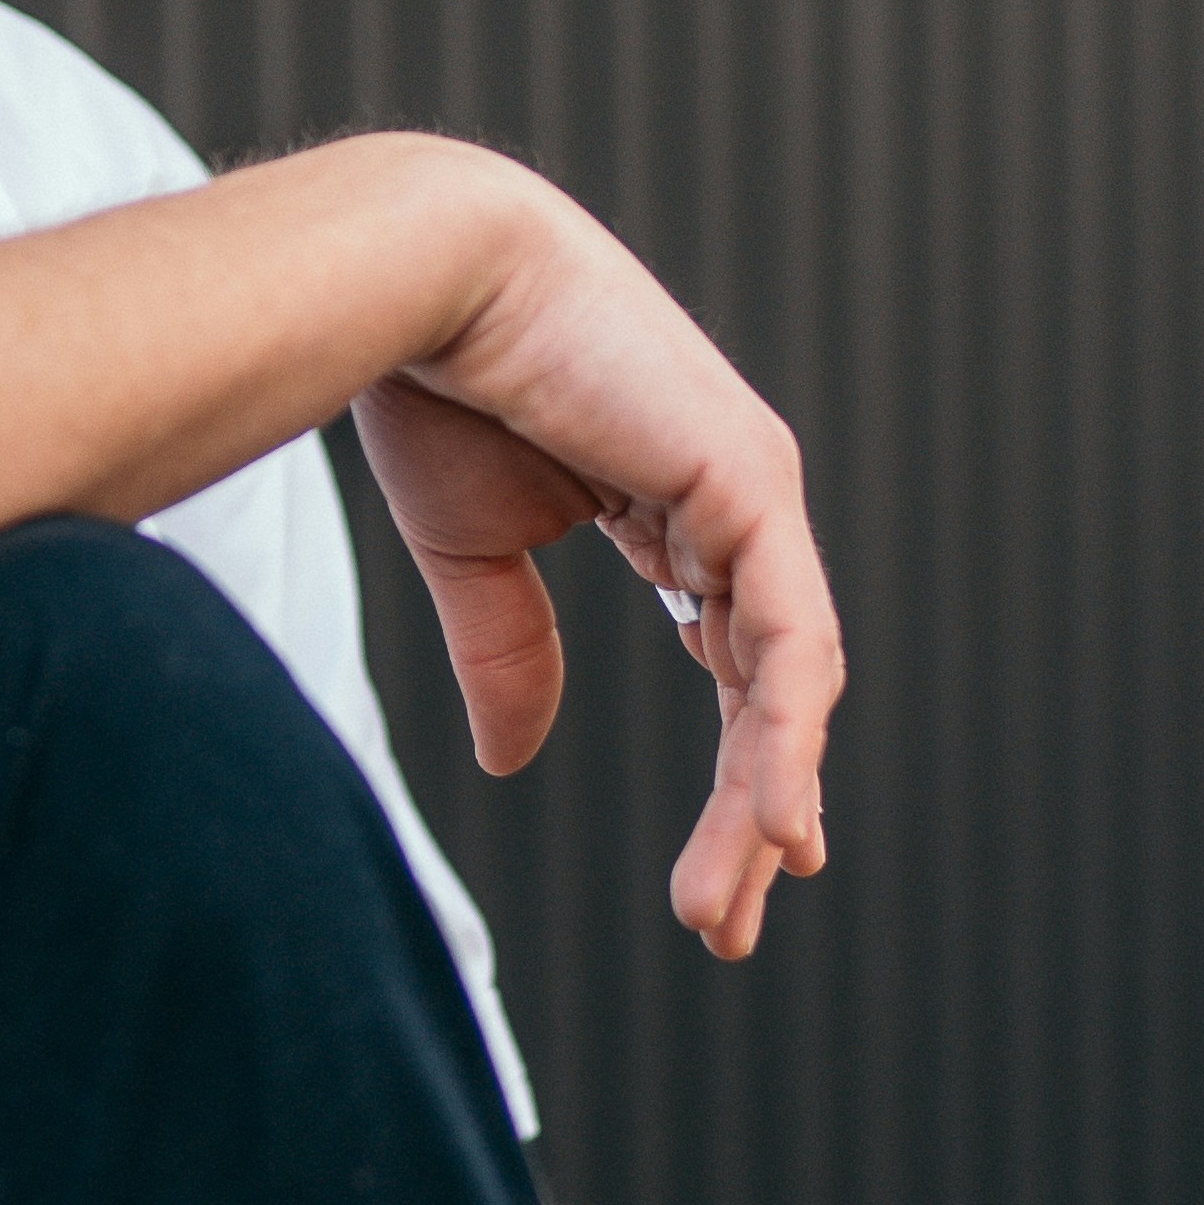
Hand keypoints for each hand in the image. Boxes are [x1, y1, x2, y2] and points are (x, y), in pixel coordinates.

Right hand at [350, 181, 842, 958]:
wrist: (416, 280)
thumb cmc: (434, 384)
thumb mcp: (473, 552)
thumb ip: (509, 654)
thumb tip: (515, 764)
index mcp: (675, 507)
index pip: (730, 662)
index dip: (737, 771)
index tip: (723, 879)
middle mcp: (734, 500)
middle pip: (770, 688)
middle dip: (749, 813)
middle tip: (725, 924)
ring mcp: (753, 489)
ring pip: (785, 681)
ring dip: (761, 801)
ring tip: (729, 904)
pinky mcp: (749, 481)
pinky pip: (787, 637)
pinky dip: (785, 736)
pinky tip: (777, 822)